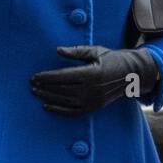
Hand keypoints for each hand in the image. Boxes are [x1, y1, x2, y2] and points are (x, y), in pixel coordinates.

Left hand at [30, 46, 159, 115]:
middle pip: (62, 90)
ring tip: (36, 93)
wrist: (131, 75)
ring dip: (48, 98)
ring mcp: (93, 100)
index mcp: (92, 73)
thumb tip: (58, 50)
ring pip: (65, 101)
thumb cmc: (112, 59)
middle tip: (31, 85)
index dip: (48, 77)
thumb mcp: (96, 50)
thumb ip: (76, 51)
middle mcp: (92, 89)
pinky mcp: (94, 107)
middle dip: (45, 87)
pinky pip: (73, 112)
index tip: (35, 76)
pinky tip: (47, 106)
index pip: (64, 77)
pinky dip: (59, 111)